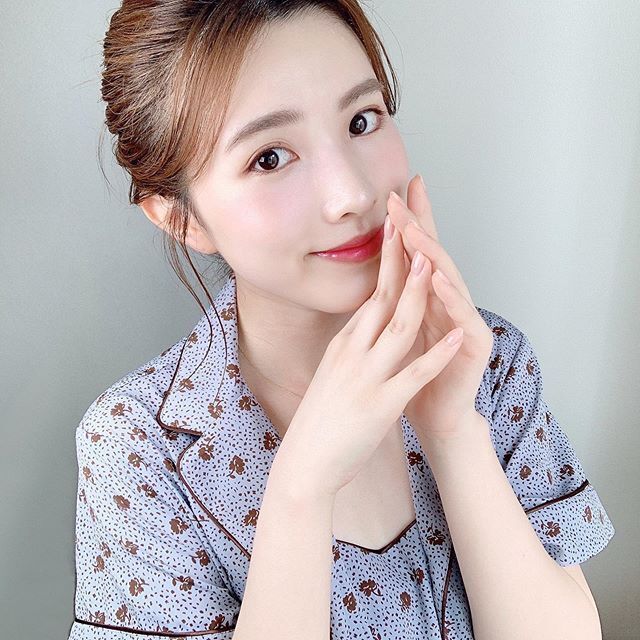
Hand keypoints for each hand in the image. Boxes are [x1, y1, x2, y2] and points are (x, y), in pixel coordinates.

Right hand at [275, 204, 464, 497]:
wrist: (304, 462)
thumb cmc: (320, 420)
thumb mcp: (332, 373)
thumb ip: (351, 347)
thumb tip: (365, 326)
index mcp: (344, 344)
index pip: (371, 293)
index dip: (386, 259)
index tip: (396, 228)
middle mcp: (353, 351)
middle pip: (382, 297)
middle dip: (400, 257)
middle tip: (410, 219)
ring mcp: (367, 376)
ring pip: (397, 327)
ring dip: (418, 293)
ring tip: (432, 262)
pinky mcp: (381, 404)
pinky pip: (413, 374)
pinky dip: (435, 353)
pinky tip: (452, 337)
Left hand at [386, 174, 493, 440]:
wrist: (438, 418)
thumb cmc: (416, 377)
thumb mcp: (398, 334)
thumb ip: (393, 305)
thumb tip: (374, 276)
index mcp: (426, 301)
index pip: (416, 254)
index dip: (408, 223)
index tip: (393, 193)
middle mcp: (448, 304)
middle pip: (433, 257)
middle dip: (418, 225)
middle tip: (402, 196)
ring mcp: (464, 321)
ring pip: (450, 280)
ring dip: (433, 255)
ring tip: (415, 231)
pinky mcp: (475, 345)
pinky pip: (463, 318)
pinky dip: (452, 298)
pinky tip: (440, 279)